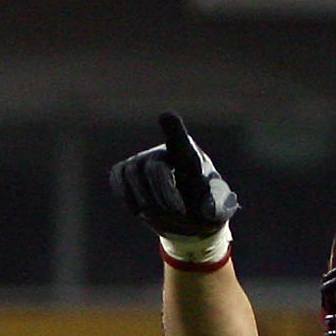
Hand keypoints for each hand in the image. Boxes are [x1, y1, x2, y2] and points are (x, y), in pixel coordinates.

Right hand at [109, 112, 240, 247]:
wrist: (186, 217)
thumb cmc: (203, 208)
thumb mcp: (218, 211)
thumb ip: (217, 208)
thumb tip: (208, 210)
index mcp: (188, 155)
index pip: (179, 139)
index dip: (172, 129)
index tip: (166, 118)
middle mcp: (163, 152)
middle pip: (155, 169)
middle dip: (165, 195)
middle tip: (180, 214)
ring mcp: (141, 160)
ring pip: (133, 175)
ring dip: (146, 201)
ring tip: (161, 215)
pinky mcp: (125, 171)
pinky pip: (118, 178)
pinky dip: (126, 196)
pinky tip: (138, 210)